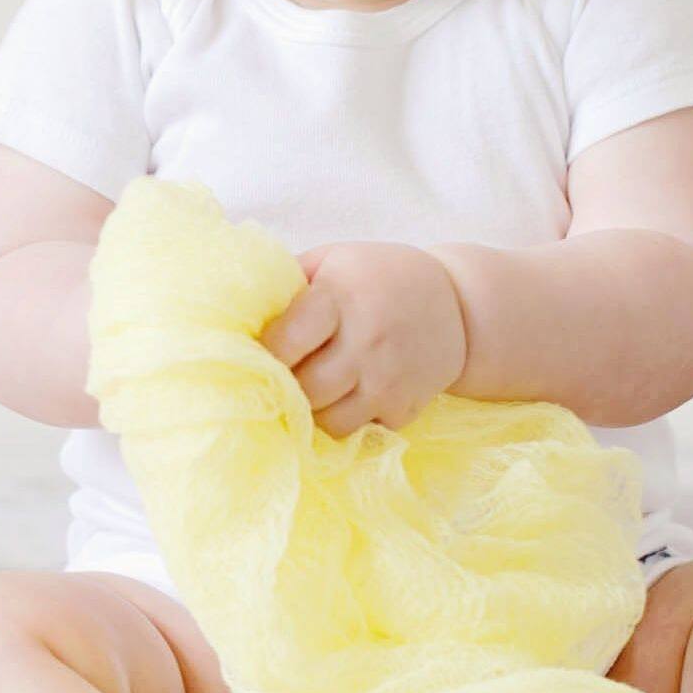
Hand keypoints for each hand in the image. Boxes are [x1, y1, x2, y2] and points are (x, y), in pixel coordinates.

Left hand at [258, 241, 468, 439]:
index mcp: (340, 296)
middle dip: (286, 387)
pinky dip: (347, 421)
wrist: (459, 306)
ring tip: (314, 389)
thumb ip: (287, 282)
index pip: (283, 343)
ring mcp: (389, 379)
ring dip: (313, 410)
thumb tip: (233, 311)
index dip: (263, 353)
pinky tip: (348, 397)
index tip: (258, 353)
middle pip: (302, 389)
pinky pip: (359, 432)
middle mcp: (366, 340)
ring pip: (327, 421)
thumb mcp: (334, 260)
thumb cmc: (379, 278)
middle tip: (282, 377)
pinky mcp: (405, 408)